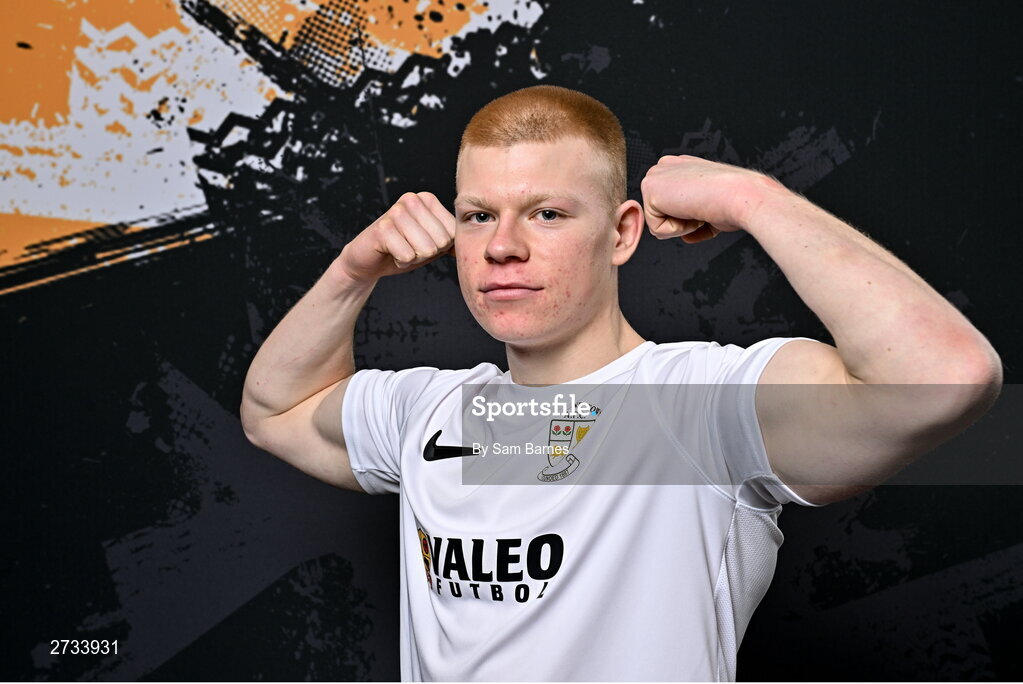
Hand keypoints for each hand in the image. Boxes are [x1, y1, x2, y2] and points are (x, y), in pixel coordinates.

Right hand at [338, 192, 455, 282]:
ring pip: (426, 249)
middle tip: (409, 246)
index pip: (453, 233)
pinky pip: (407, 255)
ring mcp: (396, 212)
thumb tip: (478, 241)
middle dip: (426, 253)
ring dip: (413, 257)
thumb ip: (453, 240)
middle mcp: (412, 200)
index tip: (422, 241)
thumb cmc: (403, 249)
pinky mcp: (382, 228)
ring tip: (400, 248)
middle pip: (441, 241)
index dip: (440, 247)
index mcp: (427, 200)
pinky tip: (391, 252)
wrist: (370, 259)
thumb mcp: (433, 244)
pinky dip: (401, 261)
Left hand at [640, 155, 785, 243]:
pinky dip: (677, 229)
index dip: (691, 217)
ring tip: (698, 208)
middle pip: (660, 215)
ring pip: (657, 223)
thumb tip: (686, 236)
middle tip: (703, 207)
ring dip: (681, 226)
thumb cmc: (735, 200)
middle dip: (682, 222)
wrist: (742, 196)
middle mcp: (666, 167)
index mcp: (680, 167)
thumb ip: (695, 219)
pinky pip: (657, 229)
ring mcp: (656, 175)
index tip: (708, 204)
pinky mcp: (650, 189)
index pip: (670, 206)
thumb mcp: (712, 210)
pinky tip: (692, 210)